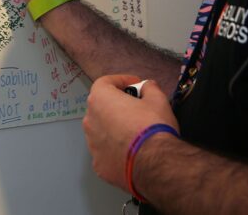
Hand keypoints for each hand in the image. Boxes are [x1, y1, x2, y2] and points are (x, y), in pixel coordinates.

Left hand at [82, 75, 177, 190]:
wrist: (154, 162)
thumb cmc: (152, 125)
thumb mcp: (158, 100)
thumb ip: (149, 88)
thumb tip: (147, 86)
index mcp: (99, 99)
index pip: (105, 83)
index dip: (122, 81)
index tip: (137, 85)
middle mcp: (89, 120)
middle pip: (101, 107)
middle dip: (117, 106)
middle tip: (137, 109)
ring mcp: (92, 144)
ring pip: (101, 131)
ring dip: (114, 129)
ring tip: (135, 134)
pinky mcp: (98, 164)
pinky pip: (106, 153)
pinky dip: (116, 151)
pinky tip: (132, 154)